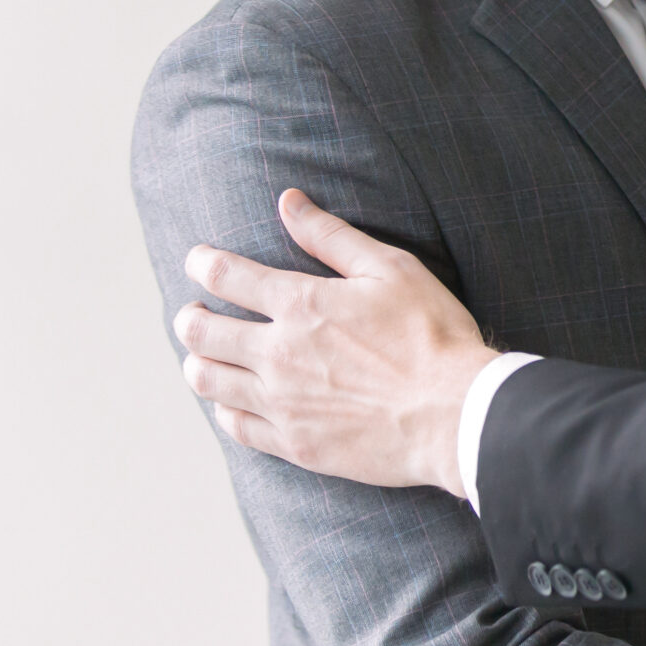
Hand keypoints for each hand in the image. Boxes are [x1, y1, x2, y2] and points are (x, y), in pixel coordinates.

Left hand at [174, 189, 495, 495]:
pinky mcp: (294, 443)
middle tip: (194, 313)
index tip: (198, 261)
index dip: (202, 263)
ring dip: (197, 362)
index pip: (225, 275)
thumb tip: (289, 202)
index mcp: (301, 304)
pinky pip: (235, 425)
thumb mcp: (392, 269)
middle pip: (200, 333)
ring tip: (206, 356)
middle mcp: (279, 353)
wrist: (456, 414)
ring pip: (208, 381)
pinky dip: (223, 408)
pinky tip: (232, 401)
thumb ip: (333, 236)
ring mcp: (282, 403)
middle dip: (189, 317)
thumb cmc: (432, 335)